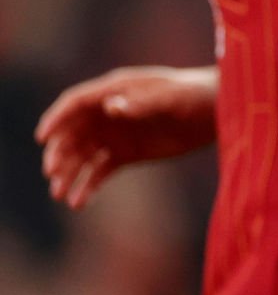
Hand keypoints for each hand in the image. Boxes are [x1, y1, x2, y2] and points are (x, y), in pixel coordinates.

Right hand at [36, 65, 217, 208]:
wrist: (217, 112)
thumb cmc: (194, 96)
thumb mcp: (170, 97)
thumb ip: (141, 103)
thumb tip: (110, 108)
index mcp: (116, 91)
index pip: (75, 103)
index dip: (56, 119)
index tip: (43, 138)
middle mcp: (109, 112)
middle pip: (73, 133)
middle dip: (60, 153)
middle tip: (53, 173)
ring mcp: (116, 134)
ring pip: (82, 155)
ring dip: (68, 173)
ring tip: (60, 194)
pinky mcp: (126, 154)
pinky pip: (100, 171)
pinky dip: (87, 186)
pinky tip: (78, 203)